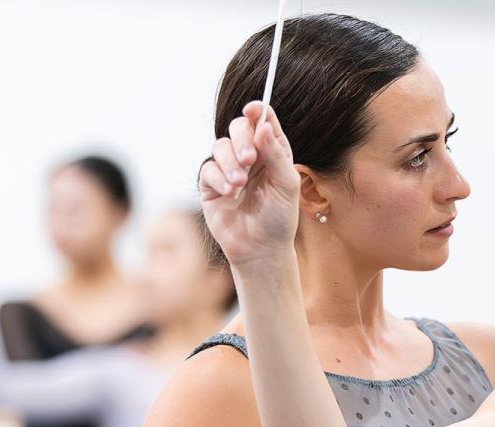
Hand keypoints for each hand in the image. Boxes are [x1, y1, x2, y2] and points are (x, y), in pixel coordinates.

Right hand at [198, 101, 302, 271]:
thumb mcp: (286, 185)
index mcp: (273, 153)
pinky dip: (218, 178)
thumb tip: (262, 126)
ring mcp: (229, 169)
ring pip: (220, 146)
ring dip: (229, 163)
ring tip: (239, 184)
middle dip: (241, 140)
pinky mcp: (212, 185)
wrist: (261, 249)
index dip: (258, 111)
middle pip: (238, 128)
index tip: (253, 109)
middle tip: (249, 159)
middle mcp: (251, 157)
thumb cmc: (280, 218)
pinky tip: (230, 193)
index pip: (263, 123)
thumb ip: (276, 155)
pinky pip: (208, 169)